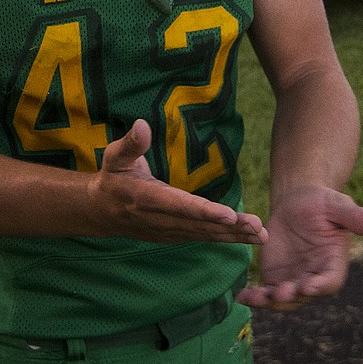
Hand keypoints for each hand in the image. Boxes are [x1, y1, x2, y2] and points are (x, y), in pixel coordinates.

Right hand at [87, 120, 267, 245]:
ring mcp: (168, 232)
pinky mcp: (175, 237)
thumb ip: (132, 143)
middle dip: (230, 227)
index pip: (180, 206)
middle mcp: (161, 220)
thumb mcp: (115, 156)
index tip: (229, 215)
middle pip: (200, 225)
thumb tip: (142, 124)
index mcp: (147, 198)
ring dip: (234, 236)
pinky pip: (202, 238)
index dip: (205, 211)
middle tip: (257, 227)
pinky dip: (225, 239)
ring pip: (205, 235)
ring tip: (260, 235)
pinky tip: (246, 238)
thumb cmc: (113, 177)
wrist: (102, 211)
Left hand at [238, 185, 362, 309]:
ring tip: (256, 297)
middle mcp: (316, 277)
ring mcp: (295, 280)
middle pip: (304, 294)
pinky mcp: (277, 277)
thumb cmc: (321, 202)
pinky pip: (267, 292)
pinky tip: (242, 296)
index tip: (307, 285)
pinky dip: (256, 297)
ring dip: (271, 302)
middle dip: (292, 296)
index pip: (330, 281)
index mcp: (334, 263)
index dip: (320, 285)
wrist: (296, 202)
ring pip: (285, 299)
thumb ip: (357, 217)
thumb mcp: (337, 206)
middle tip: (279, 293)